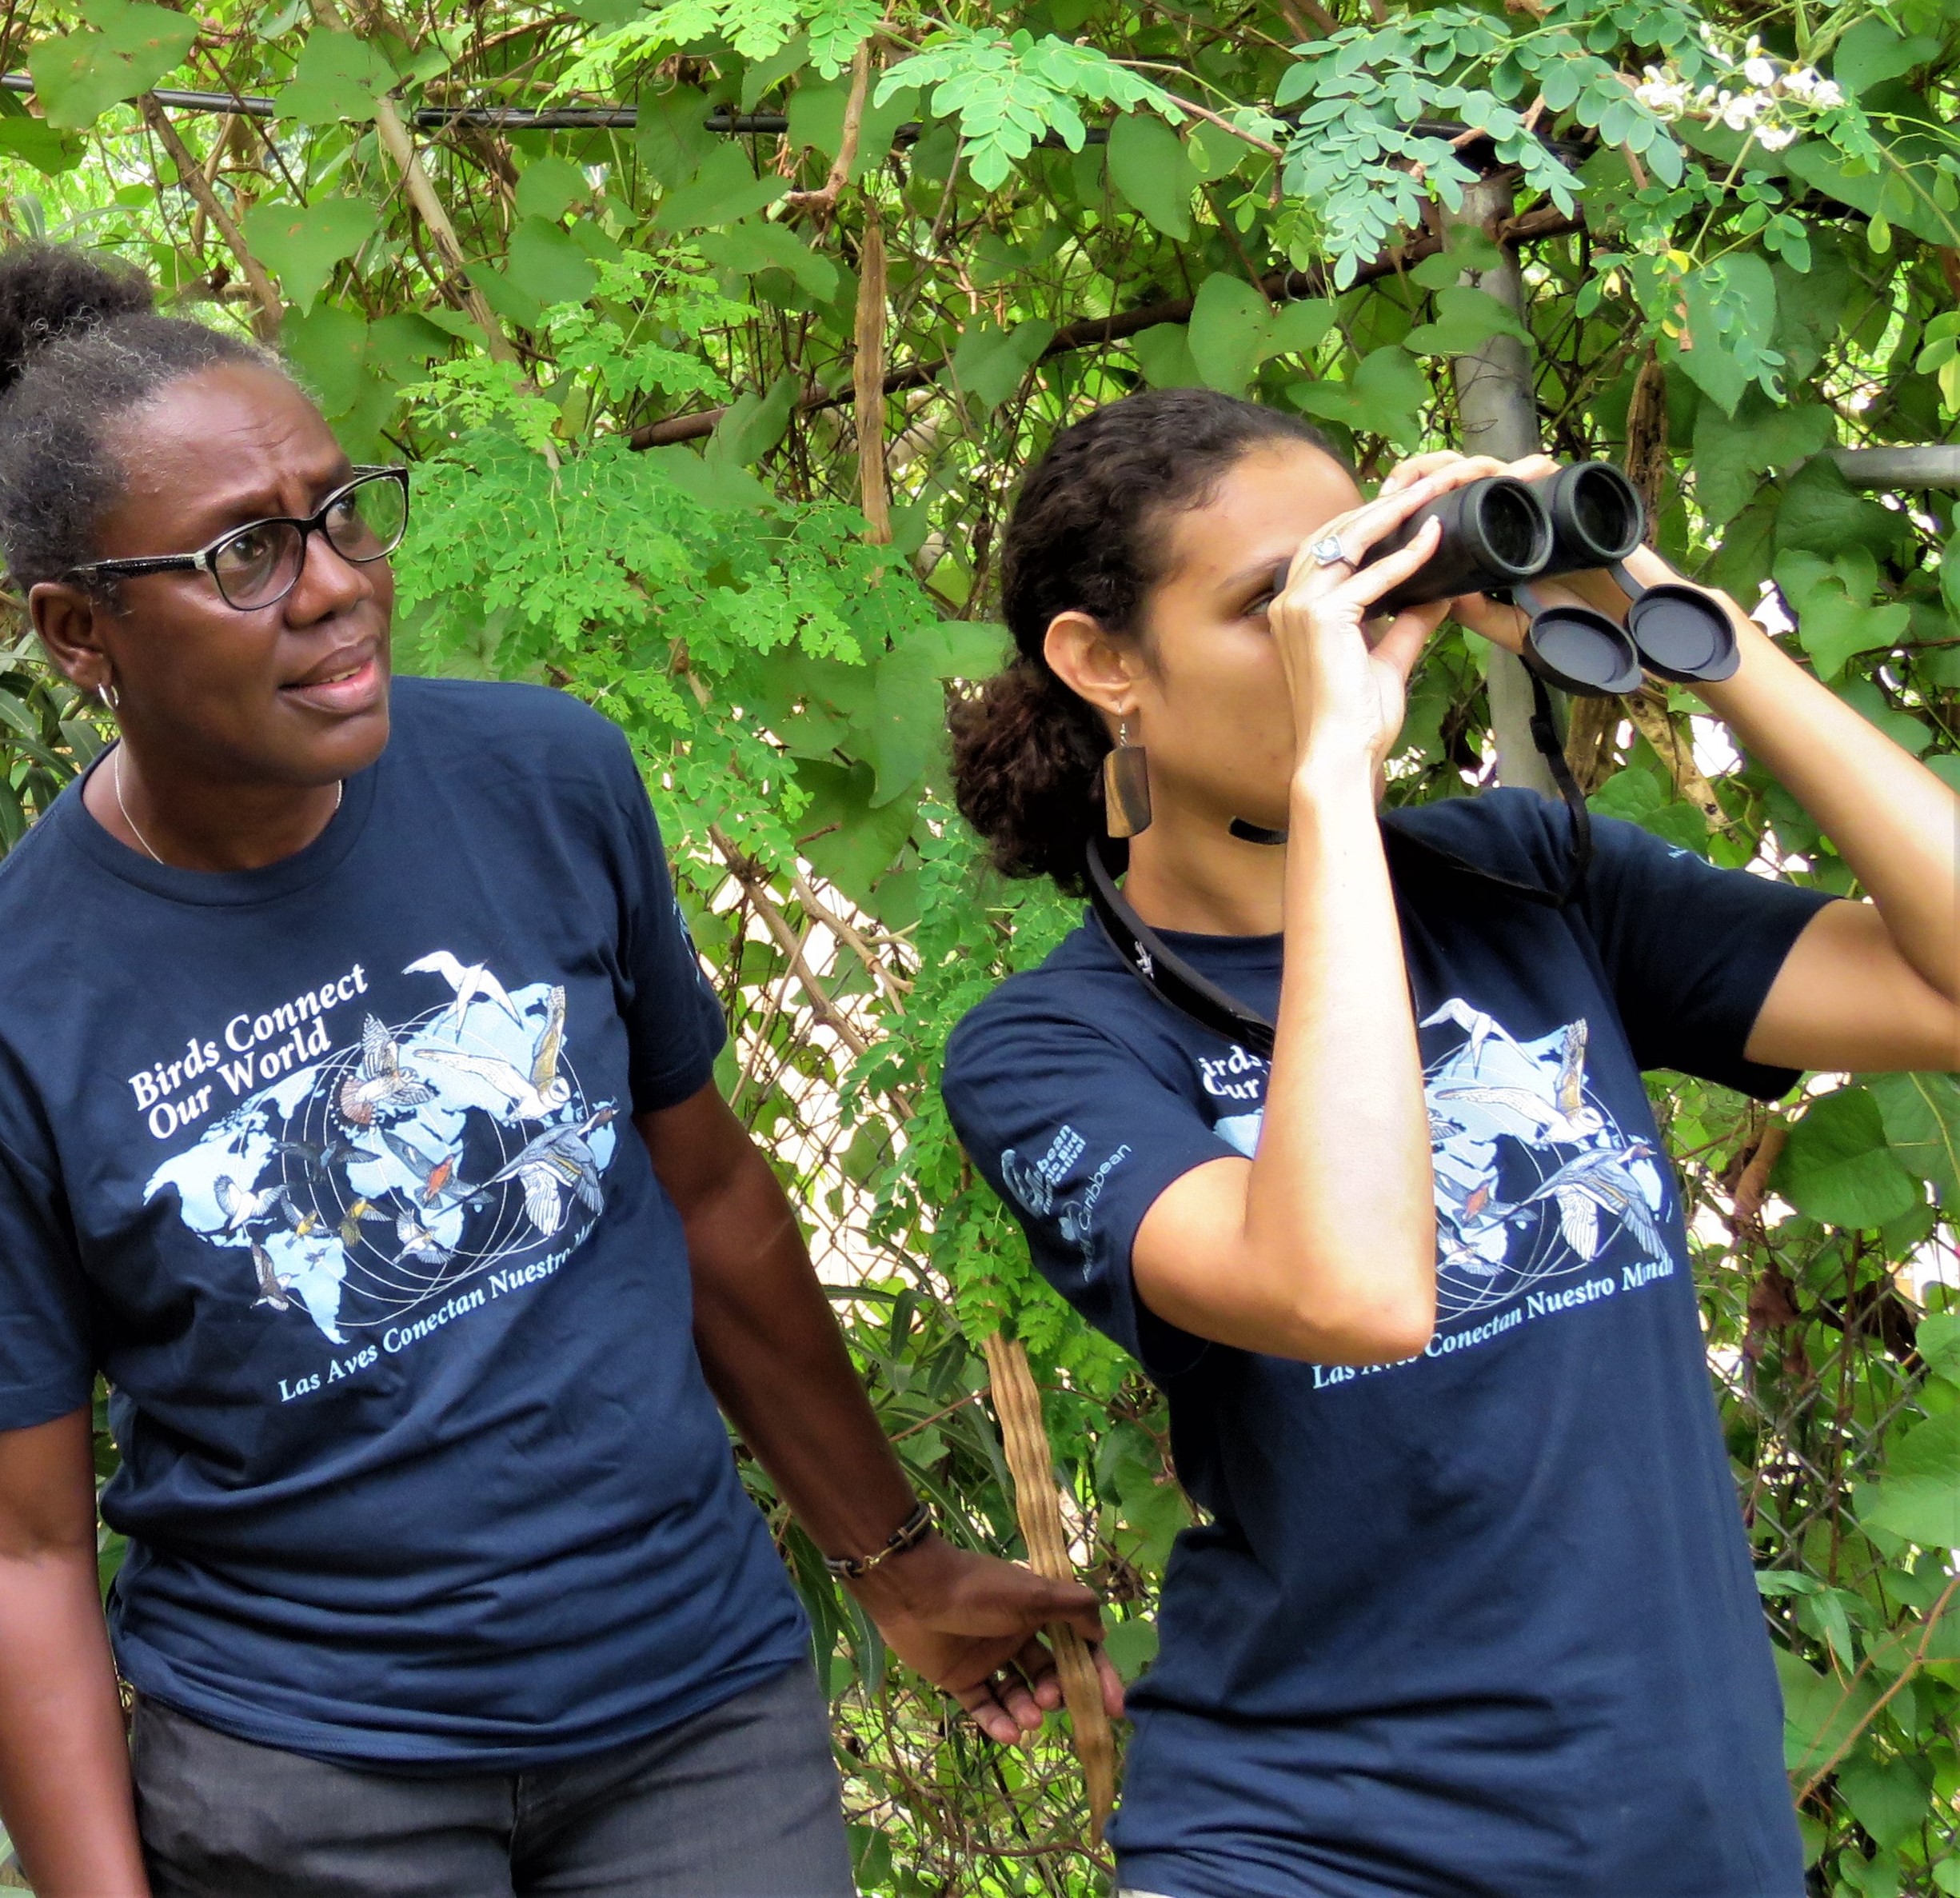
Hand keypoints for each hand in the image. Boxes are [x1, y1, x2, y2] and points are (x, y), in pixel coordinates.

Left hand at [845, 1533, 1125, 1744]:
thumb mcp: (1034, 1593)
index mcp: (1037, 1613)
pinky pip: (985, 1707)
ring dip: (1027, 1710)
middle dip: (1055, 1694)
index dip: (1097, 1676)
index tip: (1113, 1708)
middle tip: (1049, 1702)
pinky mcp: (960, 1679)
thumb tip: (1103, 1632)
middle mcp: (1015, 1637)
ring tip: (1028, 1720)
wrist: (914, 1592)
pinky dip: (997, 1722)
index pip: (1077, 1647)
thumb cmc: (979, 1589)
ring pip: (1018, 1695)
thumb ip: (1073, 1608)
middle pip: (1048, 1675)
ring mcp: (988, 1660)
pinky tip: (1007, 1733)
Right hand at [1268, 473, 1456, 772]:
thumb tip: (1440, 592)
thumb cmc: (1357, 719)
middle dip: (1384, 503)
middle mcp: (1289, 602)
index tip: (1409, 504)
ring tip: (1432, 491)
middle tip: (1428, 482)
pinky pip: (1372, 575)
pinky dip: (1406, 556)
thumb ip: (1409, 622)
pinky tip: (1434, 538)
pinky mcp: (1321, 618)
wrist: (1341, 755)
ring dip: (1394, 512)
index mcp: (1296, 609)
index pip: (1331, 548)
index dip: (1370, 521)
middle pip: (1336, 532)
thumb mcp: (1388, 660)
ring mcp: (1300, 607)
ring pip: (1348, 540)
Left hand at [1381, 450, 1567, 653]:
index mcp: (1496, 540)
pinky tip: (1498, 474)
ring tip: (1439, 477)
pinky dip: (1524, 470)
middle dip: (1427, 470)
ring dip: (1465, 465)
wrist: (1642, 630)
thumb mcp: (1518, 628)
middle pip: (1464, 475)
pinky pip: (1547, 476)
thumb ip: (1480, 615)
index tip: (1381, 507)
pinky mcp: (1578, 502)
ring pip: (1498, 468)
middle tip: (1398, 485)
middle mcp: (1516, 516)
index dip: (1411, 497)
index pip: (1447, 504)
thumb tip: (1438, 596)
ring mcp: (1545, 506)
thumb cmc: (1585, 629)